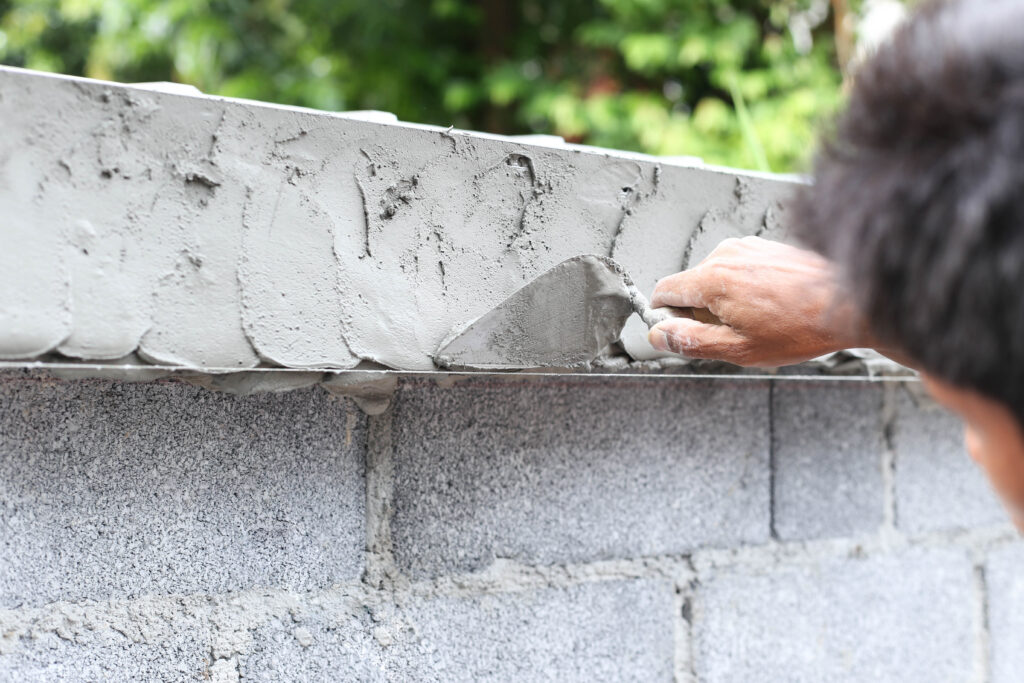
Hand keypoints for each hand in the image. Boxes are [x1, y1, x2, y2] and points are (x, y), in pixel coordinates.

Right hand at [648, 236, 868, 366]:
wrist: (851, 302)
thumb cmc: (800, 327)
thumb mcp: (738, 349)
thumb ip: (690, 340)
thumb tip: (658, 335)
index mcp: (712, 279)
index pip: (663, 291)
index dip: (666, 316)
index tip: (682, 332)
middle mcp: (726, 254)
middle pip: (690, 286)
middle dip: (702, 311)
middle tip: (735, 334)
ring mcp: (747, 247)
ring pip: (715, 278)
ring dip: (726, 301)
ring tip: (760, 320)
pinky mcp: (765, 247)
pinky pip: (738, 270)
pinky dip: (746, 289)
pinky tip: (773, 306)